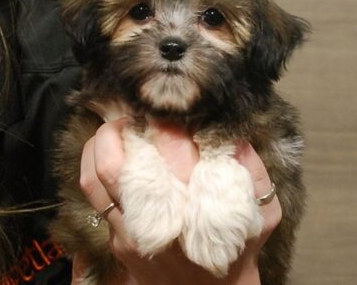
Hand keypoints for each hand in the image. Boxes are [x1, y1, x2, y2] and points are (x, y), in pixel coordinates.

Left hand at [73, 119, 281, 284]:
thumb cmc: (239, 247)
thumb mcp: (263, 212)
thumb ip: (253, 169)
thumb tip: (231, 131)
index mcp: (196, 204)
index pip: (172, 148)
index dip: (167, 121)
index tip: (171, 110)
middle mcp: (157, 217)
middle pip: (125, 158)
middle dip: (130, 124)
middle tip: (140, 111)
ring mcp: (130, 231)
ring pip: (96, 173)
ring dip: (102, 140)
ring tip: (119, 125)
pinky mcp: (115, 240)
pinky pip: (92, 193)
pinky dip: (95, 163)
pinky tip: (111, 150)